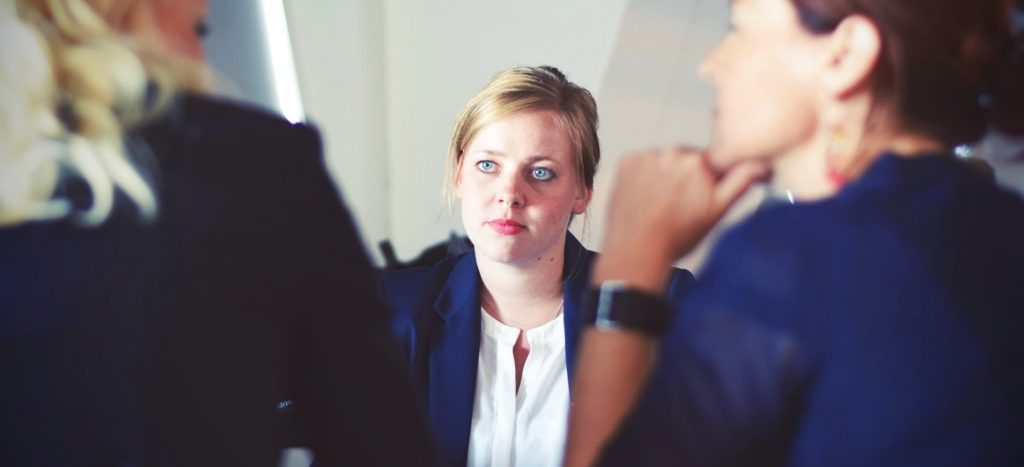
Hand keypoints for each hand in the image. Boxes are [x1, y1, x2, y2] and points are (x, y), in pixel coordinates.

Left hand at [595, 146, 766, 290]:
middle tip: (678, 205)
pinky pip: (641, 163)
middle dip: (685, 177)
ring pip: (662, 161)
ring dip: (663, 175)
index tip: (698, 197)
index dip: (706, 181)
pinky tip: (645, 197)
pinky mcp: (626, 162)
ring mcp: (646, 156)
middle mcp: (671, 152)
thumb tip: (761, 164)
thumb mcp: (717, 211)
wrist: (636, 250)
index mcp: (698, 161)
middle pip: (685, 160)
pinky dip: (643, 176)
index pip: (710, 162)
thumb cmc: (676, 236)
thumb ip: (741, 182)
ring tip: (659, 204)